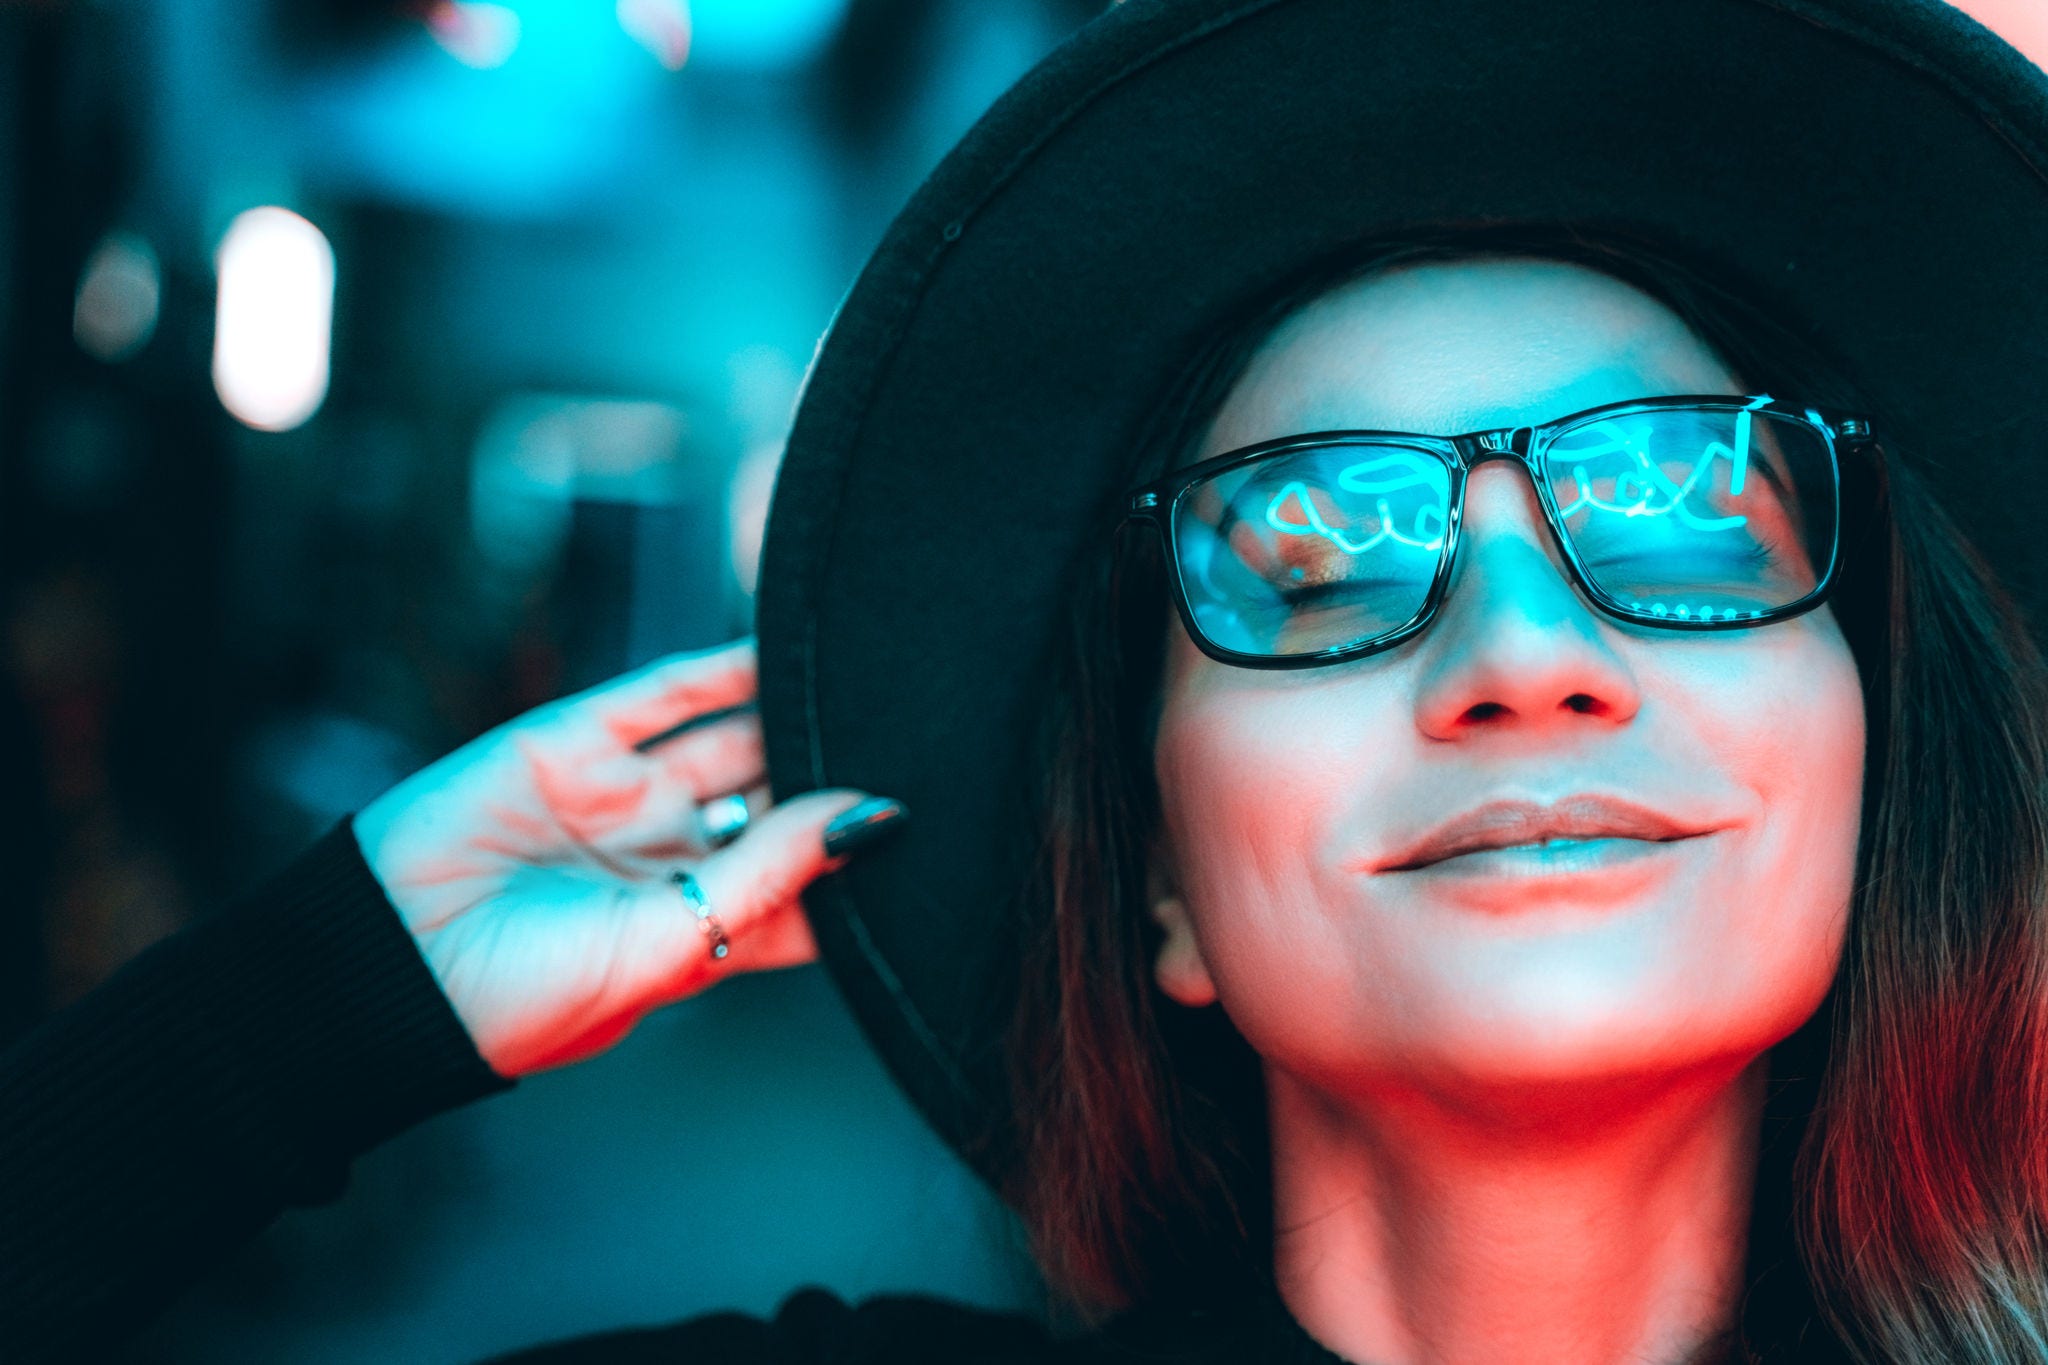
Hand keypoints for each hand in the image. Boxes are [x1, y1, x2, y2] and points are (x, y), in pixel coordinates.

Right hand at [350, 637, 902, 1078]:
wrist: (387, 970)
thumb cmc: (529, 998)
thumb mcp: (673, 946)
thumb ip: (771, 876)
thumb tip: (873, 819)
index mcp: (699, 929)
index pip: (805, 885)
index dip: (861, 854)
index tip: (935, 818)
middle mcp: (667, 859)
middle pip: (777, 800)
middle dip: (837, 768)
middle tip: (924, 729)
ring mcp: (620, 798)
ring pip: (730, 739)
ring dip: (792, 711)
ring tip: (870, 676)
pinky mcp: (570, 744)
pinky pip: (662, 694)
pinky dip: (722, 665)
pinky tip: (782, 641)